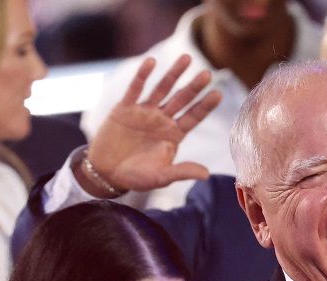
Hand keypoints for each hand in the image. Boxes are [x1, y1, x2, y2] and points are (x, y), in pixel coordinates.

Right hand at [83, 54, 222, 193]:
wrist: (107, 173)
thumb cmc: (137, 177)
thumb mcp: (161, 177)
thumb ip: (182, 172)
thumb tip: (206, 174)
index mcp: (173, 135)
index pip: (193, 117)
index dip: (205, 106)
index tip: (218, 94)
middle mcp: (162, 120)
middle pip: (181, 100)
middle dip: (194, 87)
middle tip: (208, 74)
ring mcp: (144, 112)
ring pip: (162, 89)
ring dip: (173, 74)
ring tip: (186, 58)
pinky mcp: (125, 109)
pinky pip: (135, 89)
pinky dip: (142, 76)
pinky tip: (151, 62)